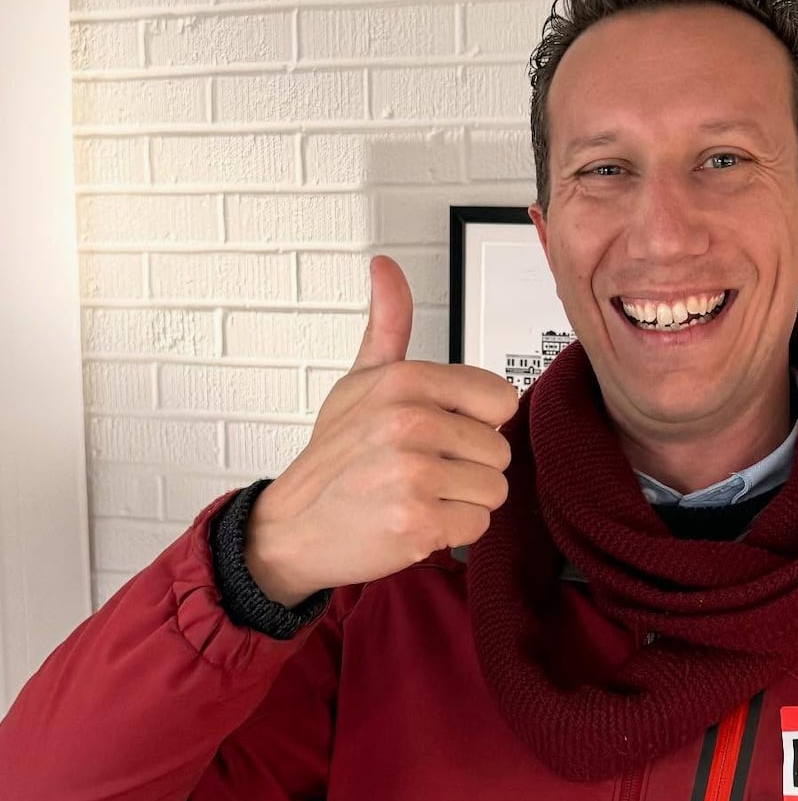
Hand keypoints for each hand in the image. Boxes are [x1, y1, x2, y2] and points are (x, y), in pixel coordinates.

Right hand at [245, 255, 518, 605]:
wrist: (294, 527)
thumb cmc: (335, 458)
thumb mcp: (358, 382)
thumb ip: (387, 326)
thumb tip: (385, 267)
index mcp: (404, 382)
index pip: (501, 400)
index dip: (477, 422)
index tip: (442, 432)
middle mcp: (409, 423)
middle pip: (500, 451)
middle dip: (468, 467)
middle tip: (424, 471)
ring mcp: (412, 475)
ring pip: (493, 490)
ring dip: (462, 501)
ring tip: (419, 495)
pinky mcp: (417, 523)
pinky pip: (476, 526)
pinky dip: (451, 532)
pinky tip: (415, 520)